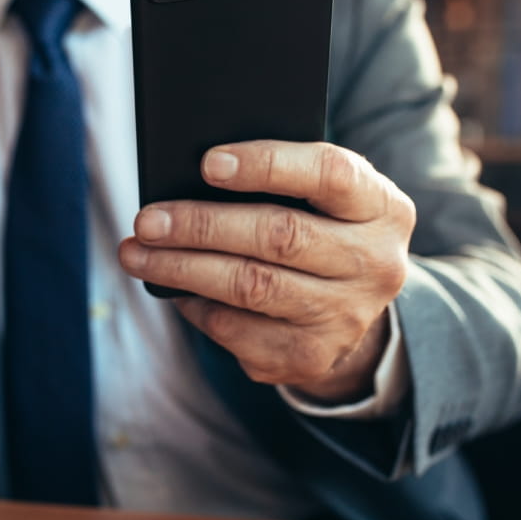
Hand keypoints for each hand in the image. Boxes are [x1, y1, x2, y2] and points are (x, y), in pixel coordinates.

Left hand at [119, 140, 414, 402]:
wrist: (352, 305)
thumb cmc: (321, 227)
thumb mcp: (322, 196)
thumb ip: (281, 178)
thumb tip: (192, 179)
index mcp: (383, 208)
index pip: (329, 173)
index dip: (266, 164)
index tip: (206, 163)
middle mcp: (376, 264)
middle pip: (279, 235)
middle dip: (201, 225)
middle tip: (147, 220)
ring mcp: (346, 316)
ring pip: (251, 286)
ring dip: (182, 268)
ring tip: (137, 254)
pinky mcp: (312, 356)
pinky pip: (238, 330)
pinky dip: (197, 307)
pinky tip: (173, 289)